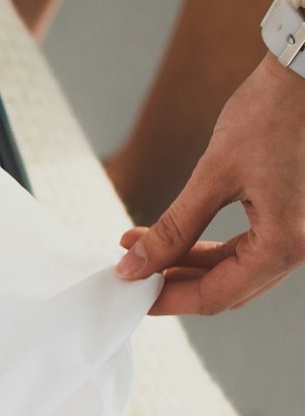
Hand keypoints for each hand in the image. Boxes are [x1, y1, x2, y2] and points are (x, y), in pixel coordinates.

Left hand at [116, 53, 304, 313]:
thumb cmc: (271, 114)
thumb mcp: (213, 175)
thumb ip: (173, 229)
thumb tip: (133, 266)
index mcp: (287, 242)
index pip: (217, 295)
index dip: (167, 301)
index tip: (128, 295)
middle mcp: (303, 245)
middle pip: (229, 288)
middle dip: (175, 282)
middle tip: (130, 271)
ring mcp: (304, 232)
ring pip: (238, 269)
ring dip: (188, 263)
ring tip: (139, 248)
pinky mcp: (297, 215)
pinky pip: (251, 247)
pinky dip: (211, 246)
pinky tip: (172, 236)